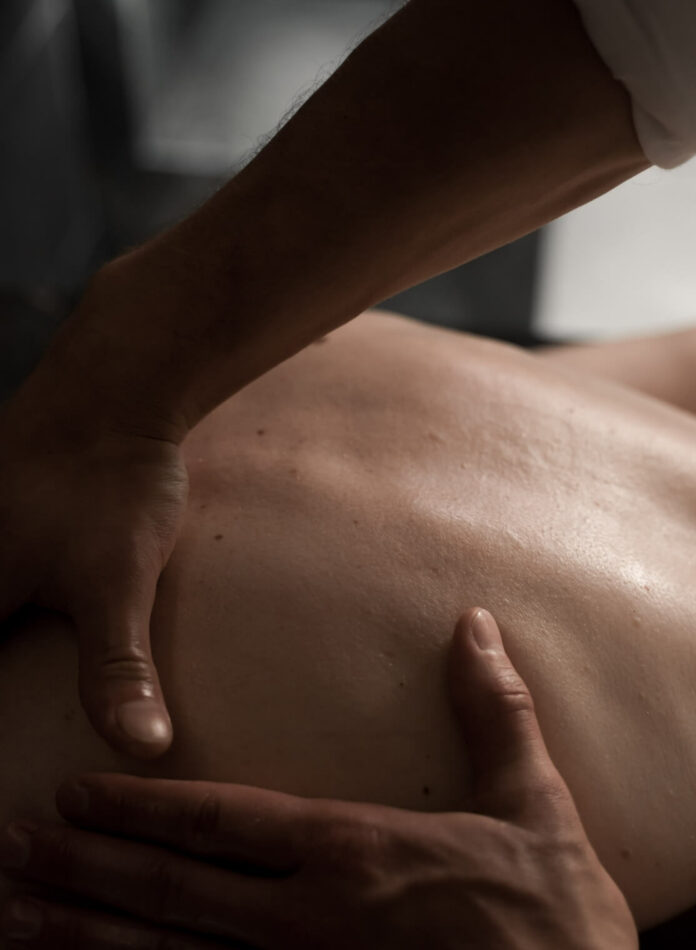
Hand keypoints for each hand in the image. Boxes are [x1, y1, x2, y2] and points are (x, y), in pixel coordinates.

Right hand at [0, 387, 186, 757]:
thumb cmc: (111, 482)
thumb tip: (145, 751)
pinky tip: (29, 613)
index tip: (13, 779)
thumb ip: (119, 669)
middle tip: (26, 744)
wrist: (117, 387)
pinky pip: (0, 577)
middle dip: (9, 686)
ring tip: (32, 666)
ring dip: (11, 645)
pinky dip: (11, 610)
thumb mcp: (117, 584)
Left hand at [0, 608, 638, 948]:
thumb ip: (492, 710)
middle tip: (12, 850)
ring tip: (17, 921)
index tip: (79, 792)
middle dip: (88, 867)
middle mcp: (311, 922)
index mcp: (356, 854)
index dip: (146, 806)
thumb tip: (475, 624)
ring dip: (88, 940)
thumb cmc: (556, 915)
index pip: (226, 821)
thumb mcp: (534, 801)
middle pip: (175, 891)